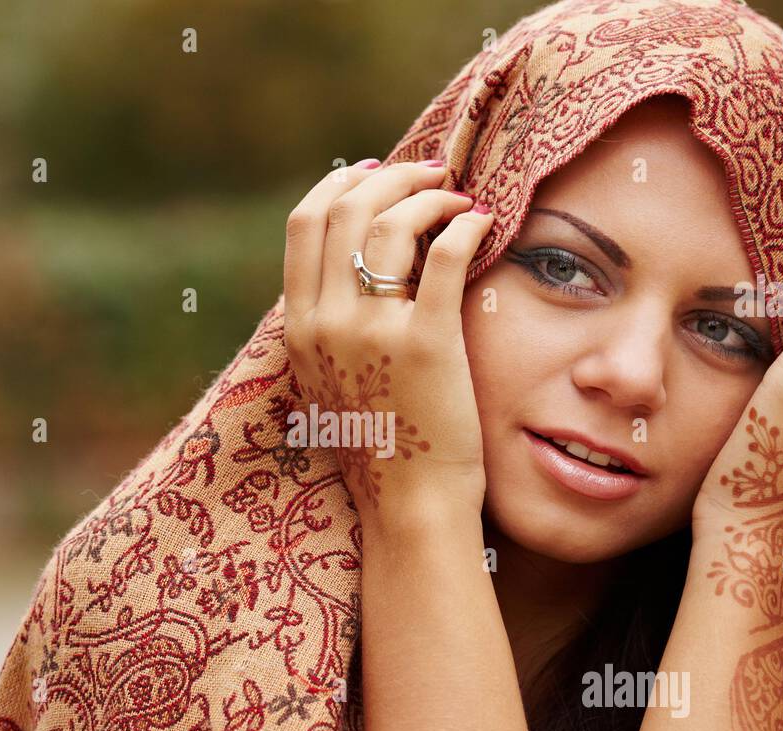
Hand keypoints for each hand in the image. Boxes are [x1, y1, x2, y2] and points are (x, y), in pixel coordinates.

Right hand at [282, 159, 494, 532]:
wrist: (409, 506)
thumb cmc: (379, 447)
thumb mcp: (329, 381)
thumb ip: (331, 326)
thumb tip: (356, 267)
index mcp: (299, 329)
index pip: (306, 223)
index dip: (341, 184)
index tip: (375, 173)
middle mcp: (326, 324)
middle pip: (346, 210)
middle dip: (392, 177)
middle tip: (432, 173)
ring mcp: (373, 333)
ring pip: (391, 224)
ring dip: (430, 196)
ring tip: (460, 199)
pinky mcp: (427, 344)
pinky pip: (444, 256)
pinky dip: (465, 226)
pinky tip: (482, 224)